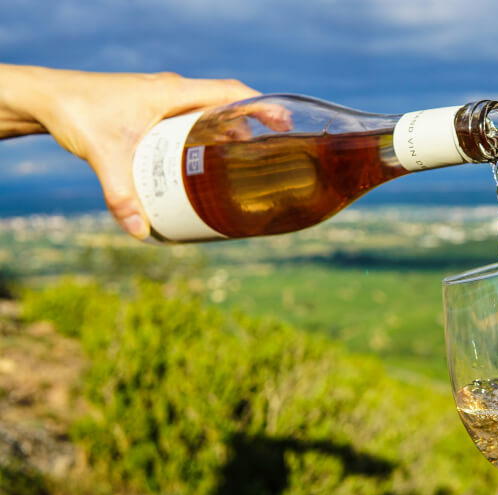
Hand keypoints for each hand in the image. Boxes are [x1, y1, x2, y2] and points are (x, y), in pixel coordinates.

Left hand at [0, 65, 288, 238]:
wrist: (47, 99)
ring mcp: (163, 100)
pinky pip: (191, 119)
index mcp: (172, 92)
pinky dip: (205, 136)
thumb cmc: (76, 112)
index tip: (284, 122)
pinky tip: (204, 161)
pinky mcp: (153, 110)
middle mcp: (172, 92)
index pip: (230, 92)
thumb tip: (141, 232)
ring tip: (241, 164)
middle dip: (250, 128)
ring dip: (227, 133)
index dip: (261, 105)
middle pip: (225, 105)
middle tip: (266, 156)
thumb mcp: (104, 156)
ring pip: (208, 113)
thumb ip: (122, 195)